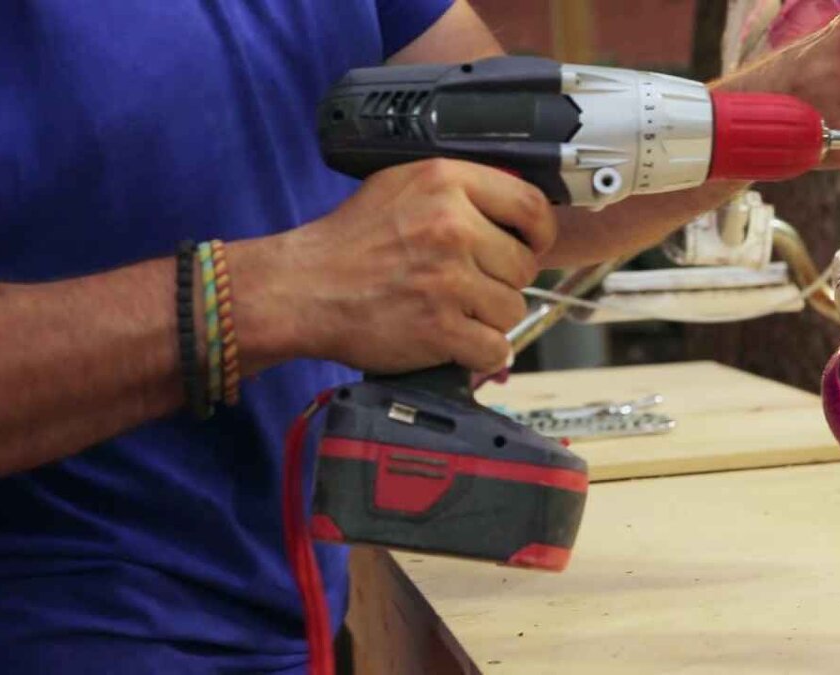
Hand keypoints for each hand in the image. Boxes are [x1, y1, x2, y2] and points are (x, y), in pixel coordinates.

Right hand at [243, 159, 555, 373]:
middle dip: (503, 280)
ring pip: (512, 309)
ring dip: (488, 318)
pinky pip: (494, 348)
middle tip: (467, 285)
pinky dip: (478, 352)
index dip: (539, 233)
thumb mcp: (403, 186)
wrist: (301, 289)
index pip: (531, 205)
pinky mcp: (440, 328)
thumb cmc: (349, 241)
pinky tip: (453, 340)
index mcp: (446, 182)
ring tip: (451, 310)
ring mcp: (448, 280)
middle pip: (525, 265)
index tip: (530, 246)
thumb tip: (516, 211)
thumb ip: (459, 191)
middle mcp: (452, 226)